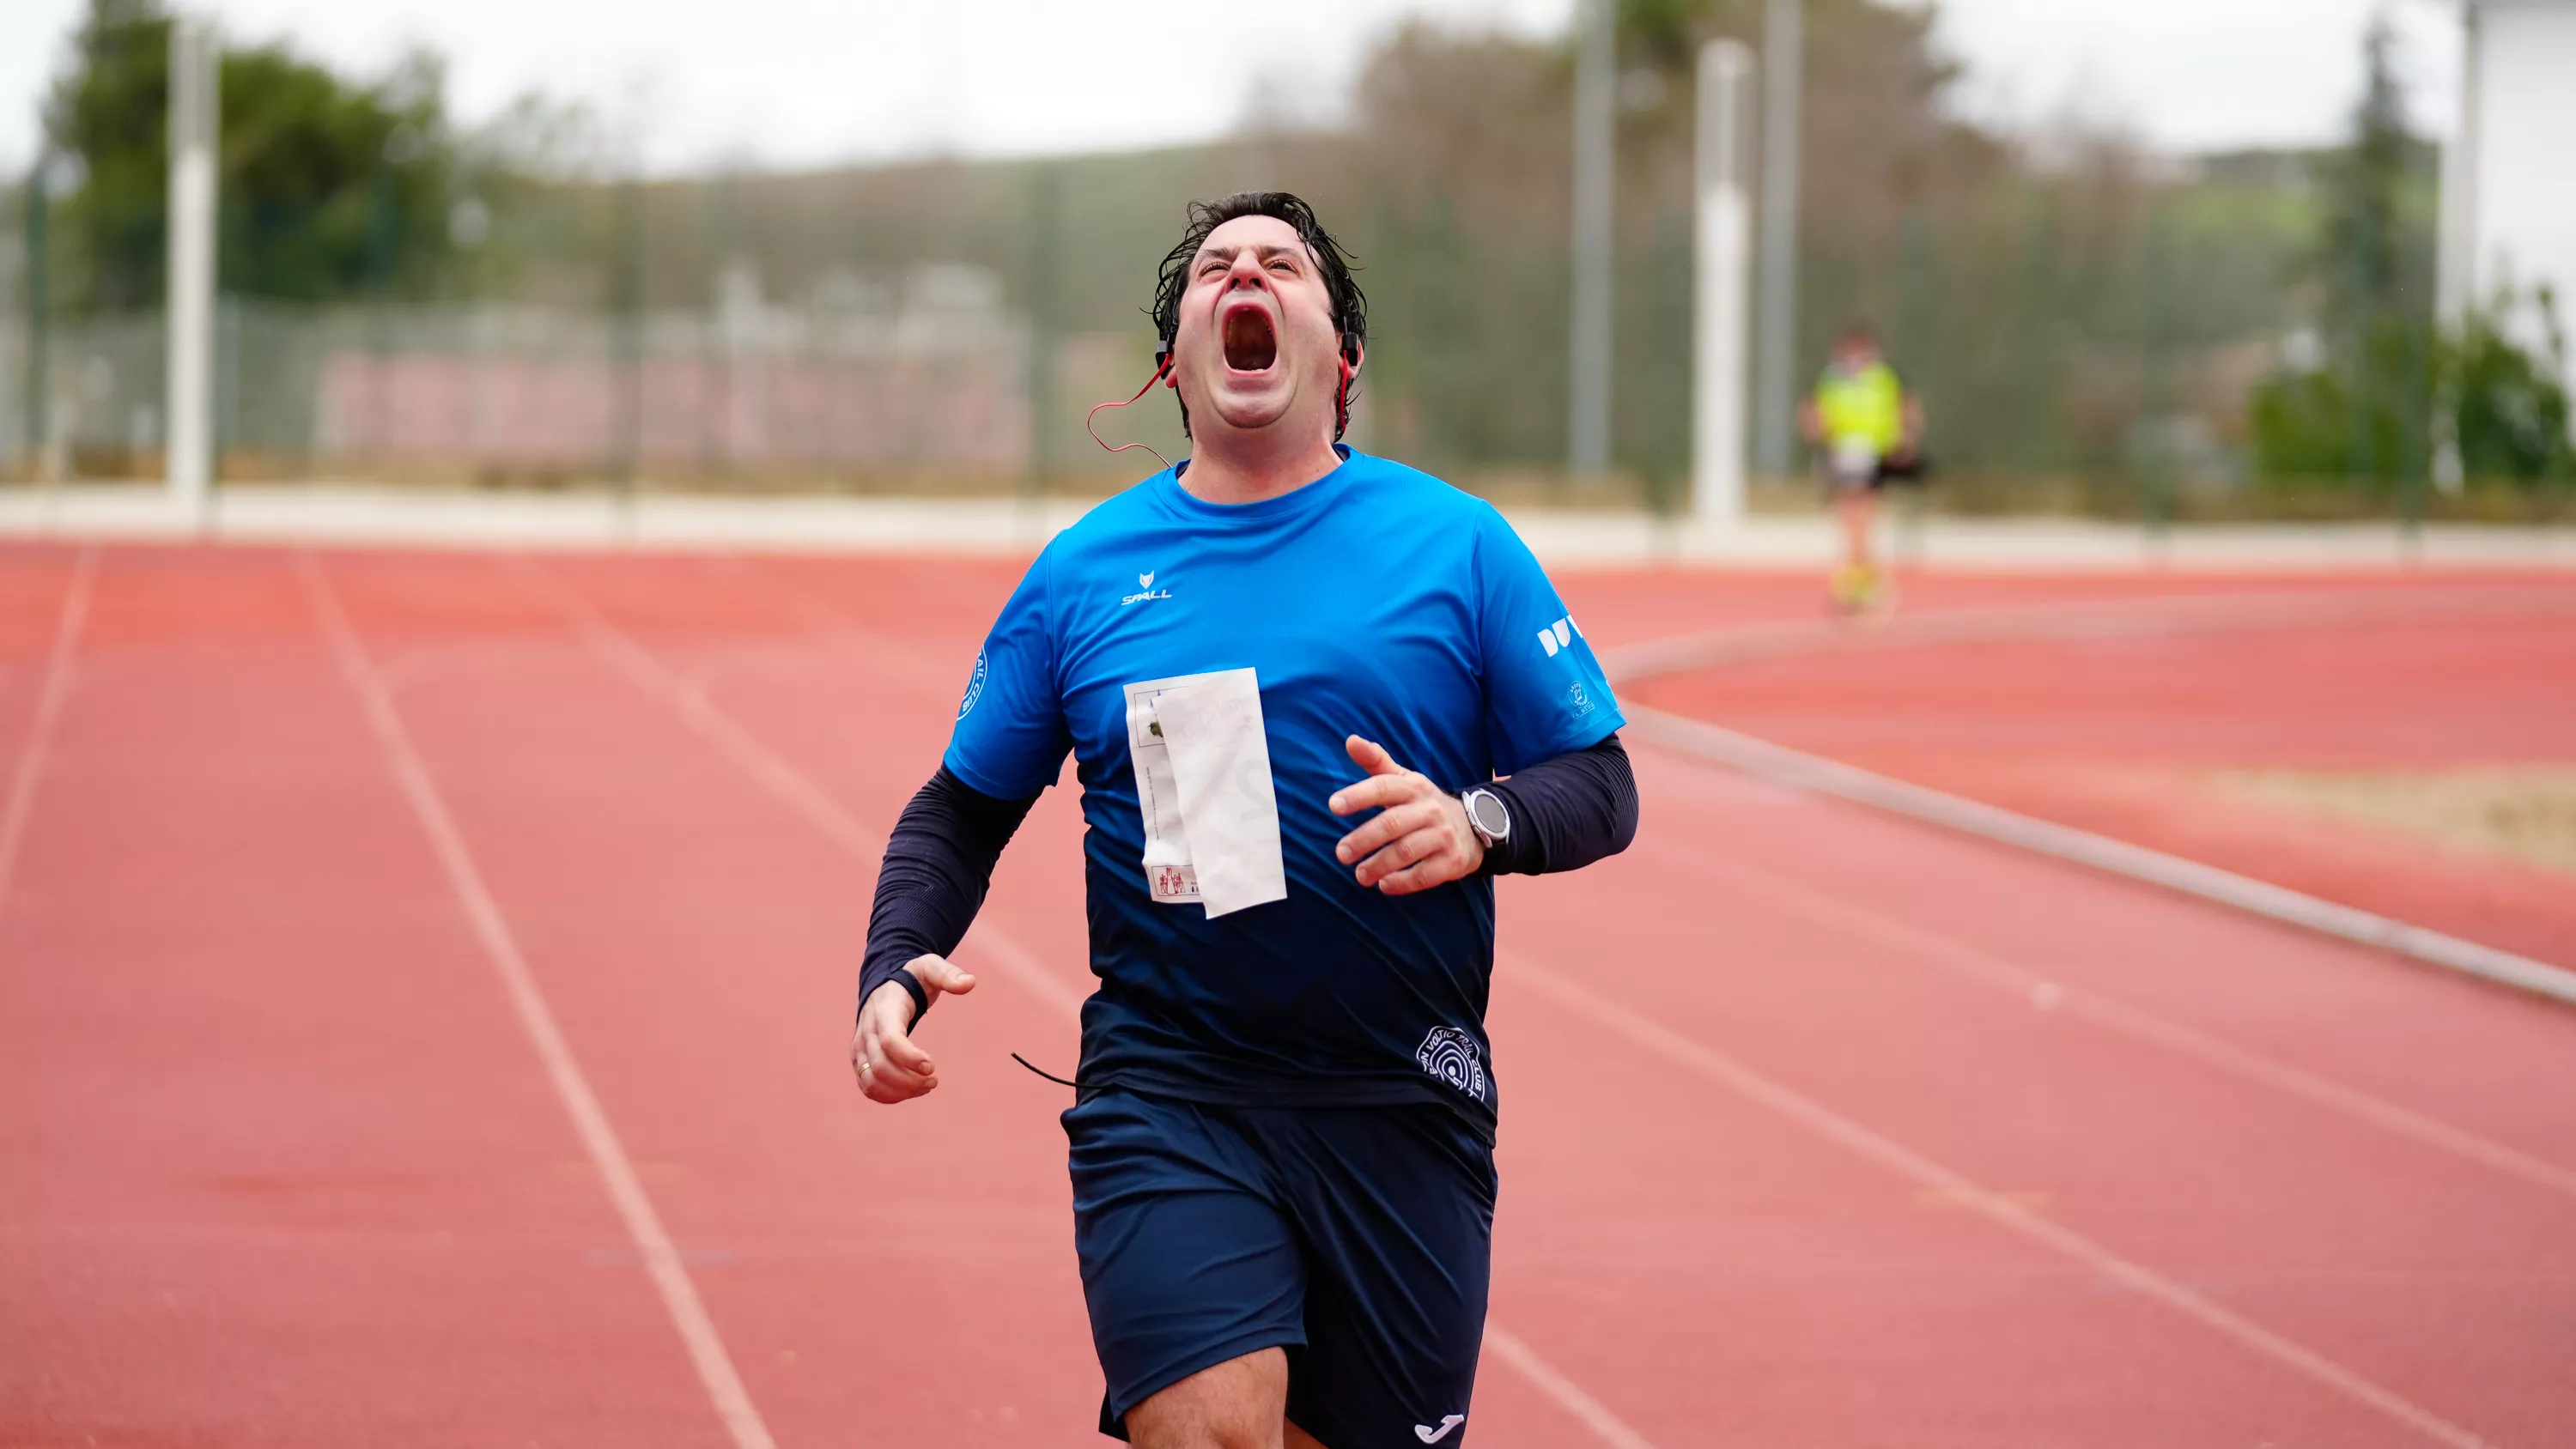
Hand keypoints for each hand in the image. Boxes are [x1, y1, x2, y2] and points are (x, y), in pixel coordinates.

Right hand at [850, 955, 976, 1103]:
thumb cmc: (911, 978)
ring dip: (900, 1092)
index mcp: (884, 1010)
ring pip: (871, 1081)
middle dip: (909, 1080)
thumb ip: (948, 975)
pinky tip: (913, 1091)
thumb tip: (971, 982)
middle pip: (880, 1067)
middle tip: (934, 1080)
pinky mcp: (861, 1061)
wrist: (884, 985)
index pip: (890, 1040)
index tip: (933, 1066)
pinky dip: (889, 1096)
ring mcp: (860, 1048)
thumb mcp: (930, 967)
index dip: (910, 1058)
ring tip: (927, 1087)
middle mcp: (866, 1031)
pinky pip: (868, 1087)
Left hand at [1328, 735, 1483, 895]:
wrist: (1475, 826)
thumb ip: (1376, 762)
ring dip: (1379, 865)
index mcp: (1413, 787)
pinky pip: (1425, 875)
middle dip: (1363, 839)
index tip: (1333, 806)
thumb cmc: (1424, 803)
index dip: (1358, 795)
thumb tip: (1351, 740)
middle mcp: (1429, 809)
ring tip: (1359, 875)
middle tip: (1341, 854)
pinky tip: (1384, 885)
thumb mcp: (1404, 779)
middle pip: (1391, 823)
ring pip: (1406, 851)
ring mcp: (1443, 836)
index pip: (1383, 787)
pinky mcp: (1452, 861)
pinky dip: (1402, 882)